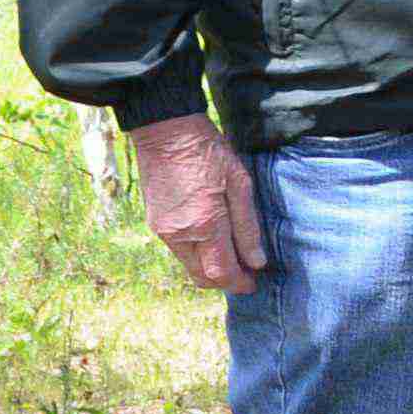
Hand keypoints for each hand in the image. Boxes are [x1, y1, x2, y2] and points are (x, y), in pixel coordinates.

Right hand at [130, 112, 269, 291]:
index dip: (240, 283)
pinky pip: (179, 250)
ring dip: (210, 267)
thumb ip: (247, 227)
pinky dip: (197, 253)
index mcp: (205, 225)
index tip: (254, 282)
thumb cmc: (208, 151)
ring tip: (231, 253)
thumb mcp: (239, 183)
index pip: (222, 273)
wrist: (166, 130)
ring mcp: (163, 230)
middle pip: (202, 277)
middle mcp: (180, 234)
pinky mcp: (155, 223)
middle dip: (224, 281)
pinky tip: (211, 237)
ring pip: (189, 265)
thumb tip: (257, 262)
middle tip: (245, 273)